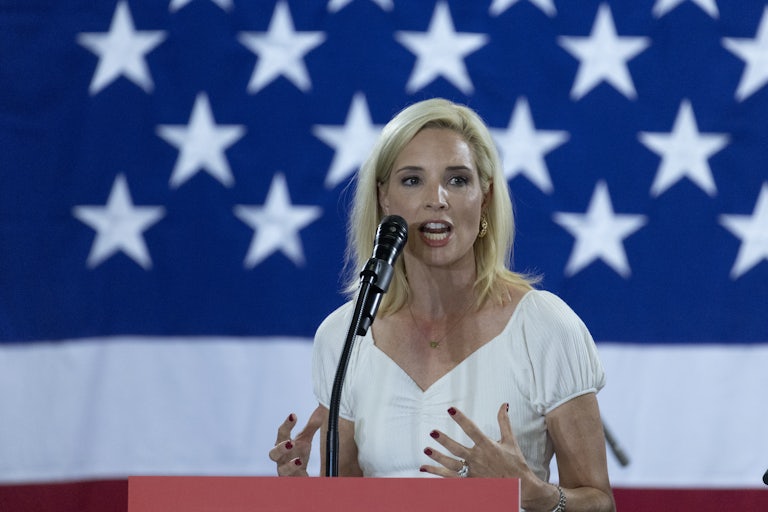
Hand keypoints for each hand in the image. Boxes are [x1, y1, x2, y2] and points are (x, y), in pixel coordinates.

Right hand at [268, 405, 323, 475]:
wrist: (298, 475)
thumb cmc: (298, 454)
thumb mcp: (306, 439)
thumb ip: (312, 425)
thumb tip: (321, 408)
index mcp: (283, 444)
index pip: (282, 433)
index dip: (286, 424)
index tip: (293, 415)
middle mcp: (281, 458)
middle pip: (273, 453)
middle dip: (281, 448)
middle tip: (291, 442)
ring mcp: (285, 471)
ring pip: (282, 470)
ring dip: (289, 465)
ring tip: (299, 460)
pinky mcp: (292, 481)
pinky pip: (292, 481)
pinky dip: (297, 477)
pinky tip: (304, 472)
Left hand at [420, 403, 535, 480]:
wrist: (521, 489)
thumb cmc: (515, 464)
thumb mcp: (510, 441)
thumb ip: (504, 422)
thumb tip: (504, 404)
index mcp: (488, 447)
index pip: (472, 430)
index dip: (461, 419)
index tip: (450, 409)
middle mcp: (478, 460)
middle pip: (458, 449)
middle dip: (444, 441)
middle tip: (433, 432)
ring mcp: (473, 472)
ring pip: (451, 465)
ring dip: (438, 458)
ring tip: (426, 450)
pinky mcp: (470, 482)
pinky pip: (450, 478)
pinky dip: (437, 473)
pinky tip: (424, 468)